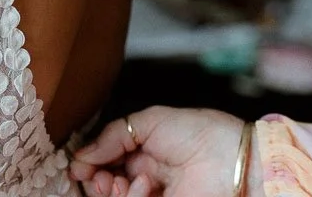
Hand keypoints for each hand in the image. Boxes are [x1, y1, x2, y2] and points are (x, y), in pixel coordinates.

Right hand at [69, 106, 246, 196]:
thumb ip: (114, 134)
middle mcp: (146, 176)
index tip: (78, 164)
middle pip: (105, 185)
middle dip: (94, 181)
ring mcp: (154, 196)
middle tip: (97, 176)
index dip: (90, 163)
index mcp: (145, 151)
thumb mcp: (152, 121)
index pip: (106, 161)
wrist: (233, 159)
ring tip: (121, 181)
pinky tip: (143, 185)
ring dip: (110, 191)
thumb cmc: (202, 133)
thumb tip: (82, 154)